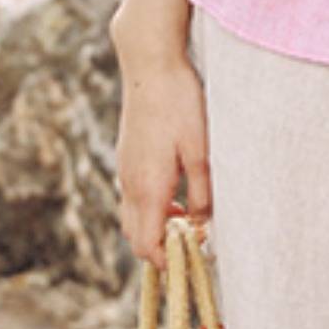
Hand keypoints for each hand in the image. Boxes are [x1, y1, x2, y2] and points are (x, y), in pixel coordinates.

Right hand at [114, 39, 213, 271]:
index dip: (167, 262)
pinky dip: (151, 209)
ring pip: (132, 217)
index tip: (191, 265)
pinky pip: (132, 197)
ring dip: (156, 228)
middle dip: (160, 250)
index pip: (147, 245)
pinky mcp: (127, 156)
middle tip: (192, 246)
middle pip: (136, 237)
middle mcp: (130, 183)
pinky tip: (177, 193)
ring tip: (189, 221)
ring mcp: (125, 169)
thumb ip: (203, 193)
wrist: (149, 64)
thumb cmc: (179, 104)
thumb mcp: (201, 151)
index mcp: (148, 188)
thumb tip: (203, 225)